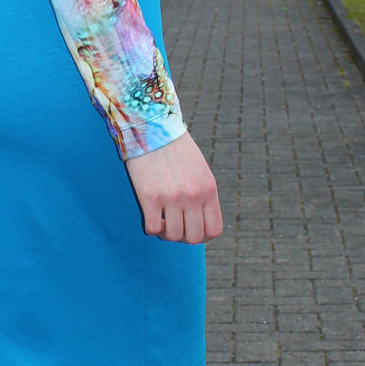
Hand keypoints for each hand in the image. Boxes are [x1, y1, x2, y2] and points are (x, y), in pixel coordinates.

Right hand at [125, 128, 222, 243]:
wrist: (153, 127)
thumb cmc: (176, 148)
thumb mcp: (199, 170)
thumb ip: (203, 194)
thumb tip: (199, 219)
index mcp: (208, 189)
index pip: (214, 230)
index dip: (203, 236)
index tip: (191, 230)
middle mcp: (193, 196)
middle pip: (194, 238)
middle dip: (183, 238)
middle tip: (174, 227)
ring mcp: (172, 198)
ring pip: (173, 236)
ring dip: (166, 234)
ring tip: (161, 221)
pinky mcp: (150, 197)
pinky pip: (152, 228)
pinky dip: (151, 228)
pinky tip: (151, 216)